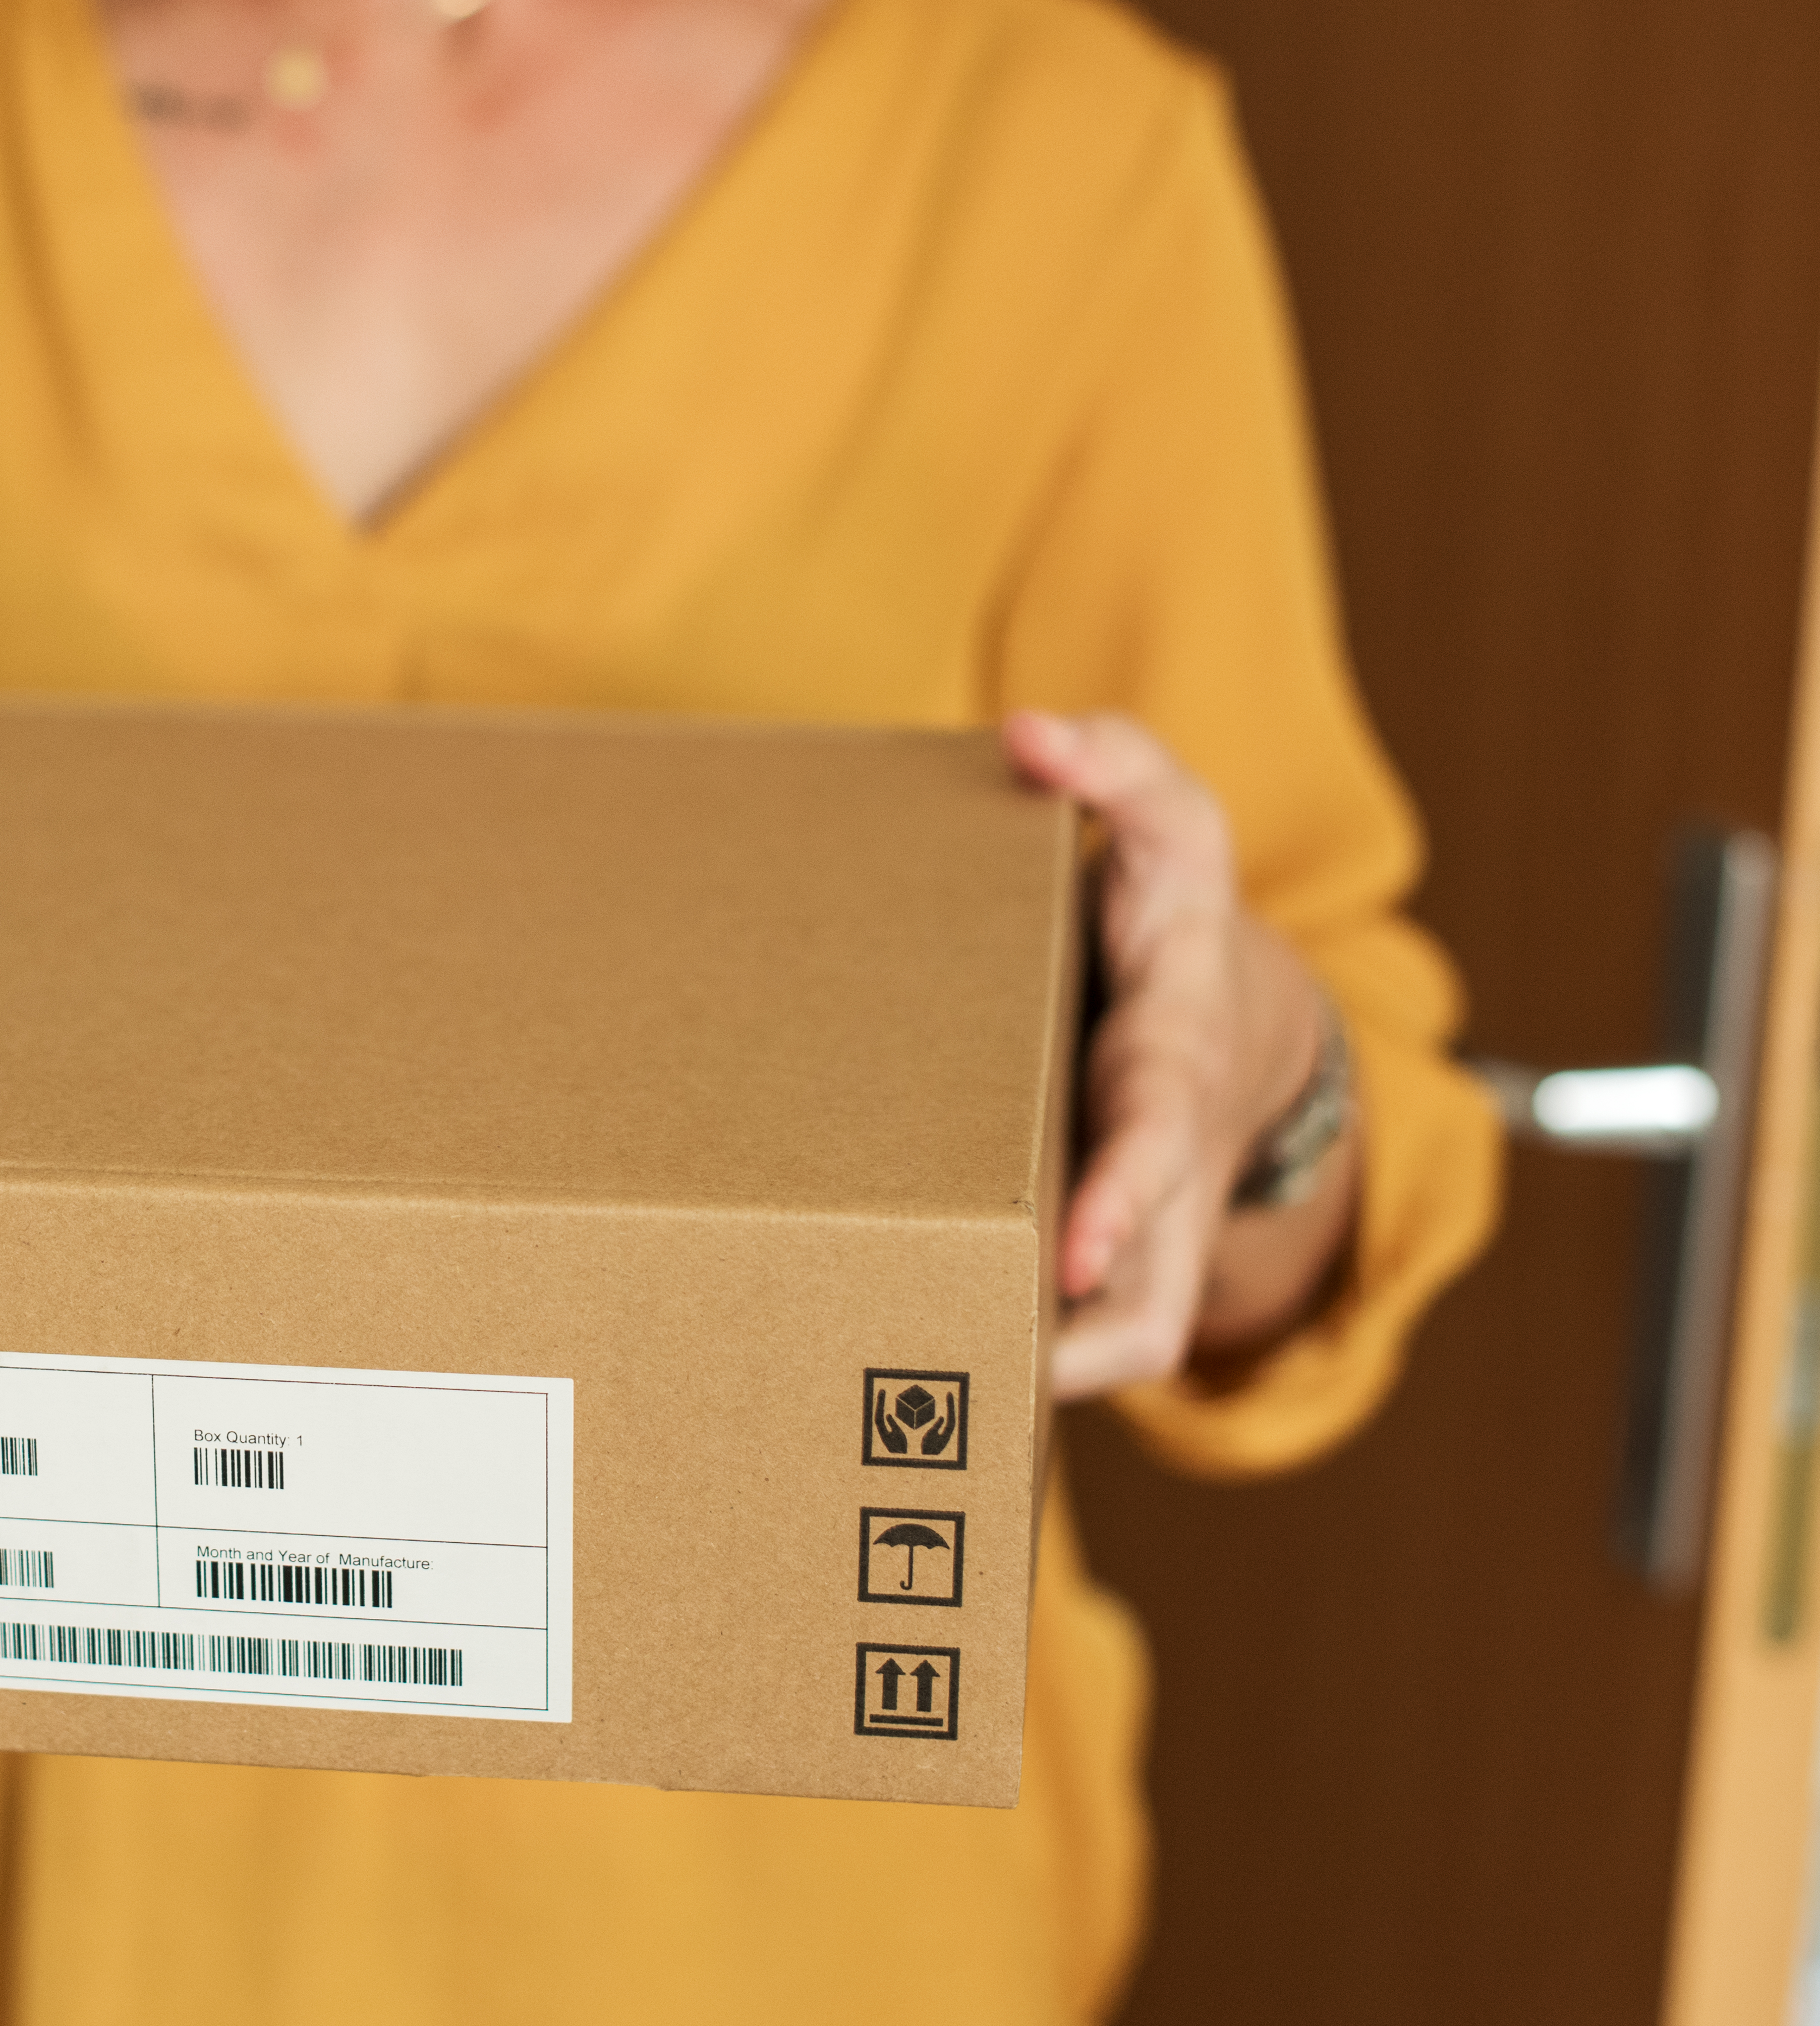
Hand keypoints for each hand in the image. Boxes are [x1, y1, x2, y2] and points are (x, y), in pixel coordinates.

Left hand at [1002, 711, 1358, 1399]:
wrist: (1225, 1018)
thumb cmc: (1170, 921)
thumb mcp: (1171, 822)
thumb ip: (1116, 762)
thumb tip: (1031, 736)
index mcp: (1176, 1055)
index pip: (1161, 1129)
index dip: (1123, 1195)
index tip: (1074, 1250)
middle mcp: (1169, 1163)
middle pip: (1151, 1284)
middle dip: (1091, 1338)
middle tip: (1007, 1379)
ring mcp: (1148, 1226)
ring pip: (1128, 1340)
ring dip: (1052, 1381)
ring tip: (946, 1408)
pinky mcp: (1113, 1260)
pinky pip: (1091, 1342)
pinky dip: (1038, 1371)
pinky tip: (944, 1379)